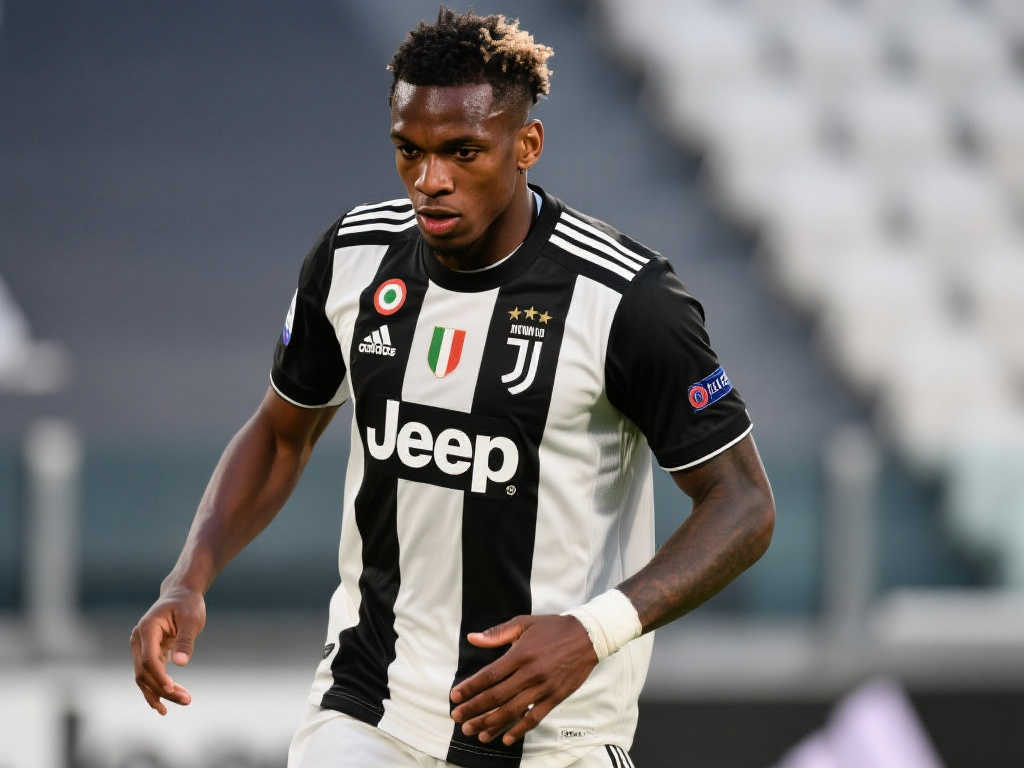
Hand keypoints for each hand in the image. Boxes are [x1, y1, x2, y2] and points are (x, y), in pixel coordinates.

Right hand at [129, 586, 205, 714]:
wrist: (181, 594)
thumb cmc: (188, 604)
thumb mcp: (191, 620)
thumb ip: (185, 641)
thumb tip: (180, 664)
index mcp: (147, 629)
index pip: (149, 659)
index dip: (159, 677)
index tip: (173, 689)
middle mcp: (139, 640)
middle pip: (145, 672)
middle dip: (163, 690)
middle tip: (187, 700)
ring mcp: (141, 647)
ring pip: (145, 677)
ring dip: (161, 692)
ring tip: (184, 701)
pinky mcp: (148, 653)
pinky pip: (149, 674)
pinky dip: (157, 688)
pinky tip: (165, 704)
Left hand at [450, 614, 597, 745]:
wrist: (588, 636)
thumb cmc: (553, 628)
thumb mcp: (524, 623)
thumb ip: (497, 633)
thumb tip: (472, 638)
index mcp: (520, 654)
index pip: (489, 676)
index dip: (470, 688)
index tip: (455, 697)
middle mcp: (530, 673)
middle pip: (496, 697)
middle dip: (474, 710)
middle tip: (457, 718)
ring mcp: (543, 687)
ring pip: (512, 711)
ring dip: (491, 723)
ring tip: (474, 732)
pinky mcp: (555, 697)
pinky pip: (535, 718)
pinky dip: (519, 730)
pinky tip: (506, 738)